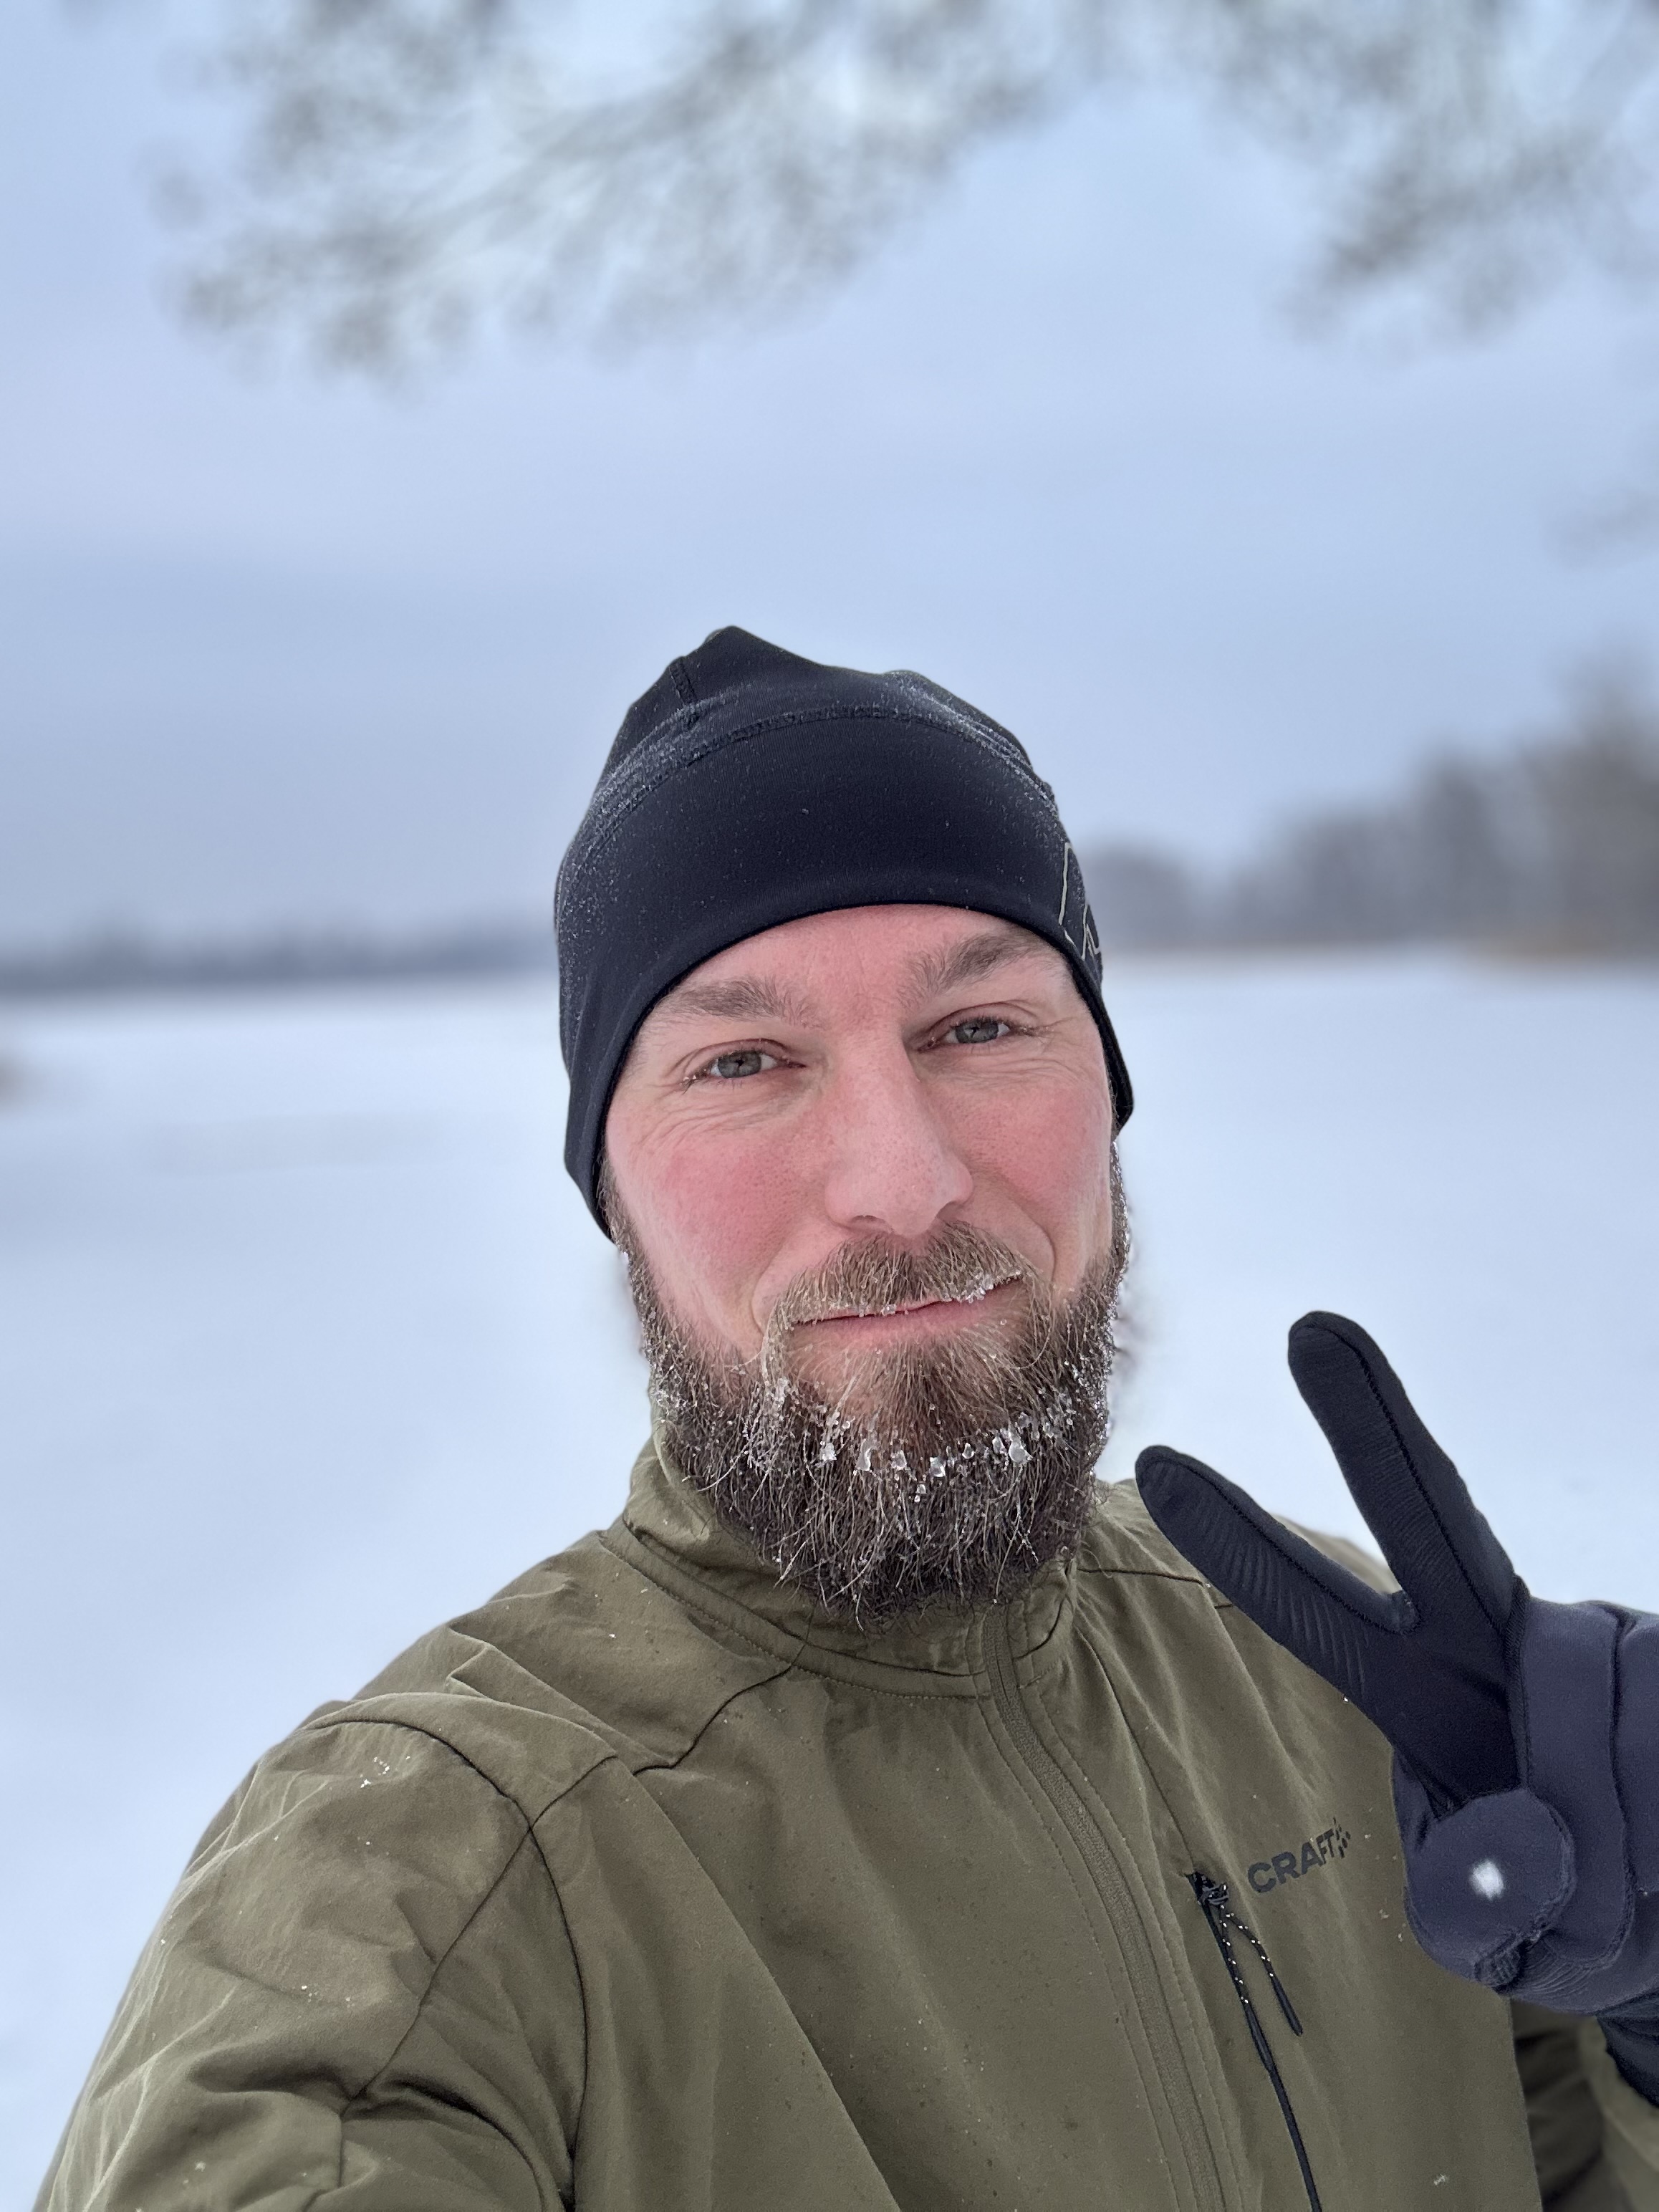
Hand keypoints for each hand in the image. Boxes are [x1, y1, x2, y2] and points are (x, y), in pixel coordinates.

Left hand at [1136, 1312, 1658, 2015]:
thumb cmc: (1575, 1906)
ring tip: (1632, 1869)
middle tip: (1308, 1328)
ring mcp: (1592, 1635)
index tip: (1160, 1462)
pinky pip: (1658, 1725)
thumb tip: (1521, 1839)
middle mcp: (1499, 1637)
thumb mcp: (1506, 1941)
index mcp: (1423, 1692)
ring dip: (1611, 1817)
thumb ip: (1480, 1903)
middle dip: (1369, 1424)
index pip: (1319, 1612)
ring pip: (1581, 1692)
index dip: (1243, 1545)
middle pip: (1432, 1519)